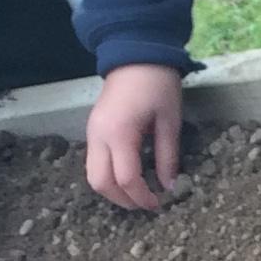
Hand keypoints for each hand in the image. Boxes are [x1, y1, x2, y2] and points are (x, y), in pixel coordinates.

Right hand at [85, 64, 183, 212]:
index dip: (142, 197)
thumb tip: (169, 187)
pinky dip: (108, 177)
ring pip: (92, 176)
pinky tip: (128, 179)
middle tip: (146, 205)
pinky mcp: (92, 130)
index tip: (159, 204)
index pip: (126, 178)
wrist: (134, 54)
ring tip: (137, 195)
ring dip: (113, 191)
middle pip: (100, 183)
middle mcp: (98, 136)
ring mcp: (91, 133)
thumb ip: (168, 157)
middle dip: (123, 200)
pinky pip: (94, 163)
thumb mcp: (170, 122)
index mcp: (120, 133)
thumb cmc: (157, 84)